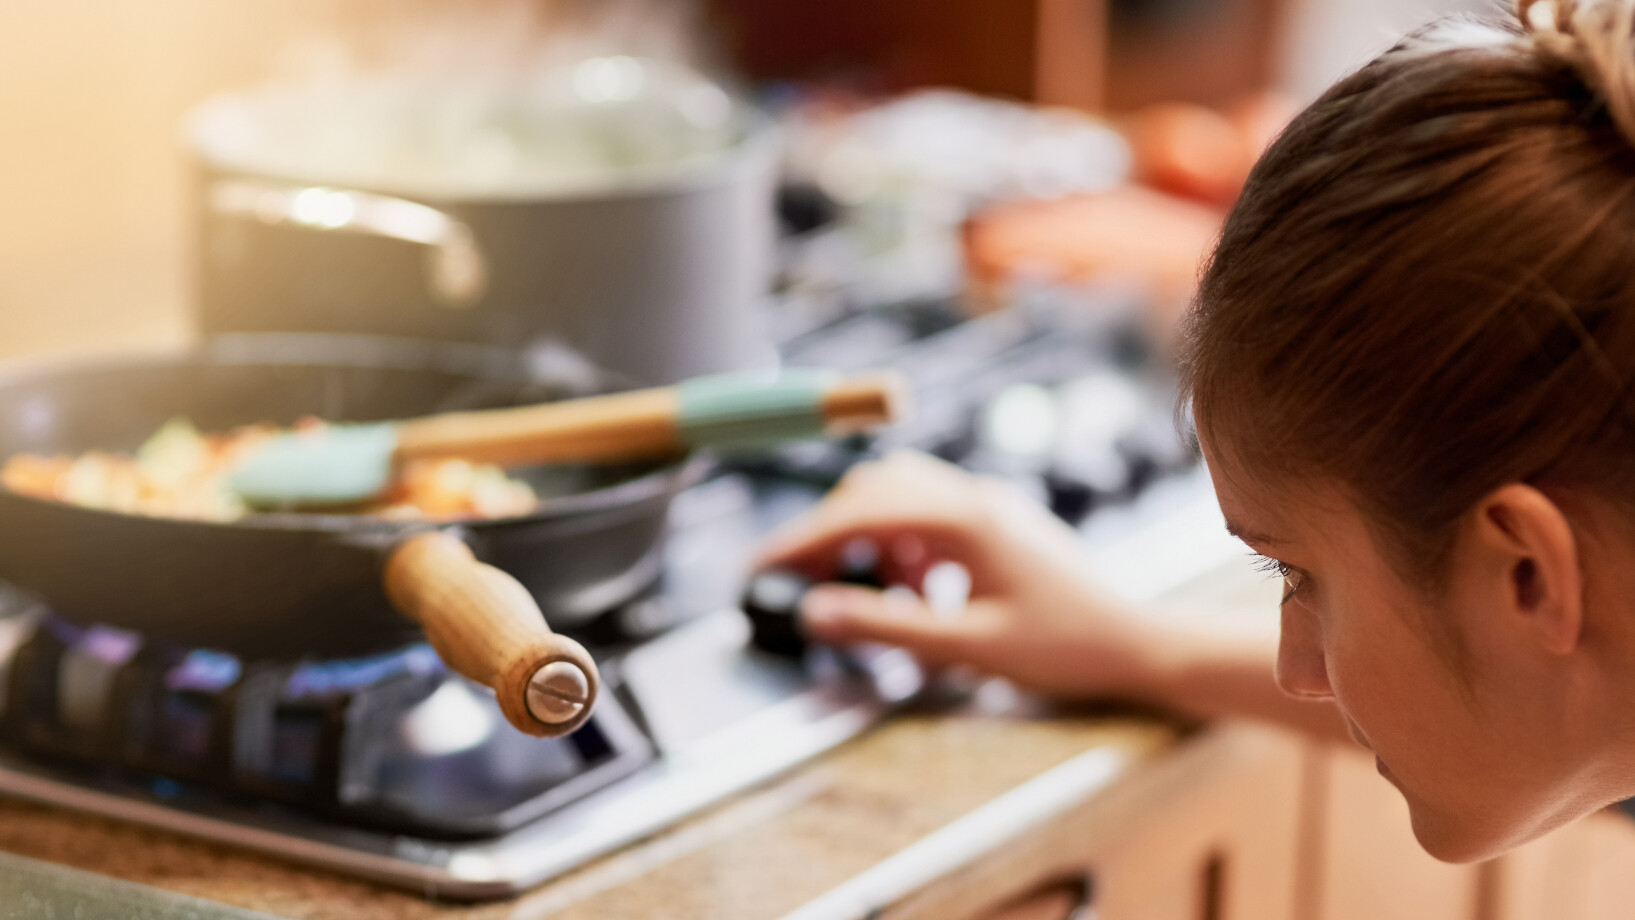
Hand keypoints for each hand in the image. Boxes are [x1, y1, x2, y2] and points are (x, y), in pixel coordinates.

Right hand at [753, 451, 1165, 698]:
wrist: (1135, 642)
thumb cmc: (1065, 646)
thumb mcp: (967, 644)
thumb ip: (887, 626)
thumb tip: (815, 611)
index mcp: (966, 518)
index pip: (862, 511)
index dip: (804, 537)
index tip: (762, 565)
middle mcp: (975, 497)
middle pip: (875, 490)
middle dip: (828, 531)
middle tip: (797, 580)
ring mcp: (988, 504)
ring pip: (900, 495)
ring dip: (866, 534)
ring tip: (857, 589)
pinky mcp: (996, 521)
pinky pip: (929, 513)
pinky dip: (901, 542)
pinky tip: (911, 589)